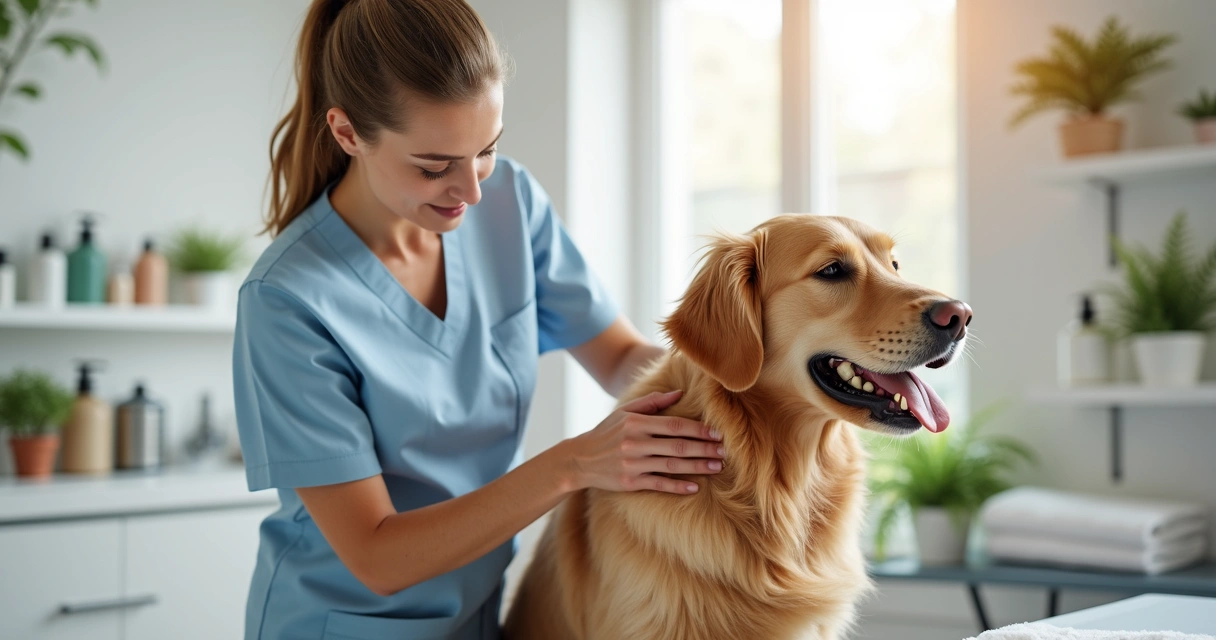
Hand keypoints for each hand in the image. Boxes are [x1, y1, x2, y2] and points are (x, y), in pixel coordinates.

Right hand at [562, 390, 724, 494]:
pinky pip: (659, 484)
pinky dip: (678, 486)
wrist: (580, 459)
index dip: (698, 429)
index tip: (718, 433)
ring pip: (672, 465)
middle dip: (705, 448)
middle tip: (726, 451)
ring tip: (717, 467)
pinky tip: (695, 486)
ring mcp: (633, 464)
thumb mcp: (624, 412)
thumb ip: (652, 402)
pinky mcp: (630, 482)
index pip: (674, 425)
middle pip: (678, 445)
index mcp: (636, 423)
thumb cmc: (607, 433)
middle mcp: (635, 443)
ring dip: (698, 466)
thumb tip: (680, 393)